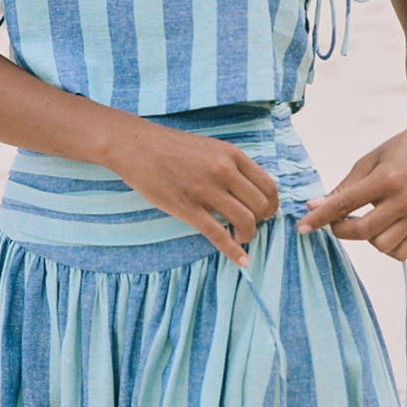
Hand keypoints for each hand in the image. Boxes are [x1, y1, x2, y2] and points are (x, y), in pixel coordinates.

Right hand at [106, 115, 279, 267]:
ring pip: (245, 221)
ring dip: (247, 235)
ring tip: (239, 237)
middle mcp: (224, 171)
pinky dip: (233, 251)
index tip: (264, 213)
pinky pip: (218, 234)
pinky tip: (241, 261)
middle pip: (261, 206)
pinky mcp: (187, 207)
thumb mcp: (210, 148)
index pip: (268, 186)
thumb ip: (231, 166)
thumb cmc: (171, 148)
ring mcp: (206, 189)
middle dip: (261, 221)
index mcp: (232, 155)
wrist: (135, 145)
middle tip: (250, 225)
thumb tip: (250, 189)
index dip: (271, 205)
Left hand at [295, 118, 406, 260]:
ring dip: (366, 238)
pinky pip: (400, 253)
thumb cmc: (399, 152)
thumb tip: (313, 207)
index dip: (319, 218)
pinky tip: (383, 230)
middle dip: (340, 230)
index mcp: (387, 179)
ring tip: (367, 220)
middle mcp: (405, 200)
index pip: (344, 204)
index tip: (302, 227)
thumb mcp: (367, 162)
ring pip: (381, 246)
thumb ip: (342, 188)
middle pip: (362, 231)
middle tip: (336, 220)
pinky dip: (386, 247)